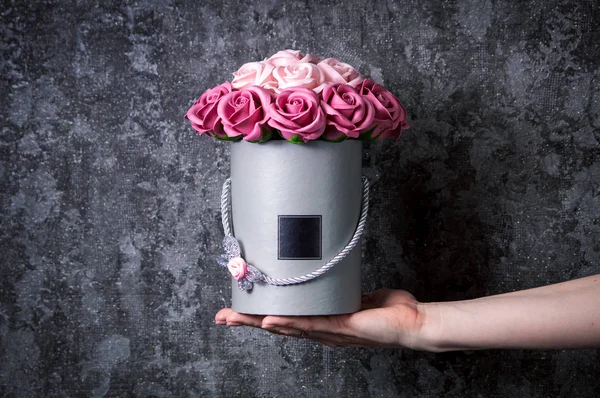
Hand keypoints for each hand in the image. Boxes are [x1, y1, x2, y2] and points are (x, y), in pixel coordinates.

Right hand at [215, 288, 426, 347]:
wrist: (413, 323)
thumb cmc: (388, 311)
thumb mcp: (355, 293)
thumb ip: (338, 286)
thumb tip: (327, 267)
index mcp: (320, 321)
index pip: (284, 317)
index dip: (258, 314)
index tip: (235, 308)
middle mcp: (320, 330)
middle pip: (277, 325)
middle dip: (248, 321)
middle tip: (222, 316)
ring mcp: (329, 331)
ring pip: (288, 326)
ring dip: (260, 322)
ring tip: (235, 317)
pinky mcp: (343, 327)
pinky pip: (312, 325)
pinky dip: (290, 323)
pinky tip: (271, 320)